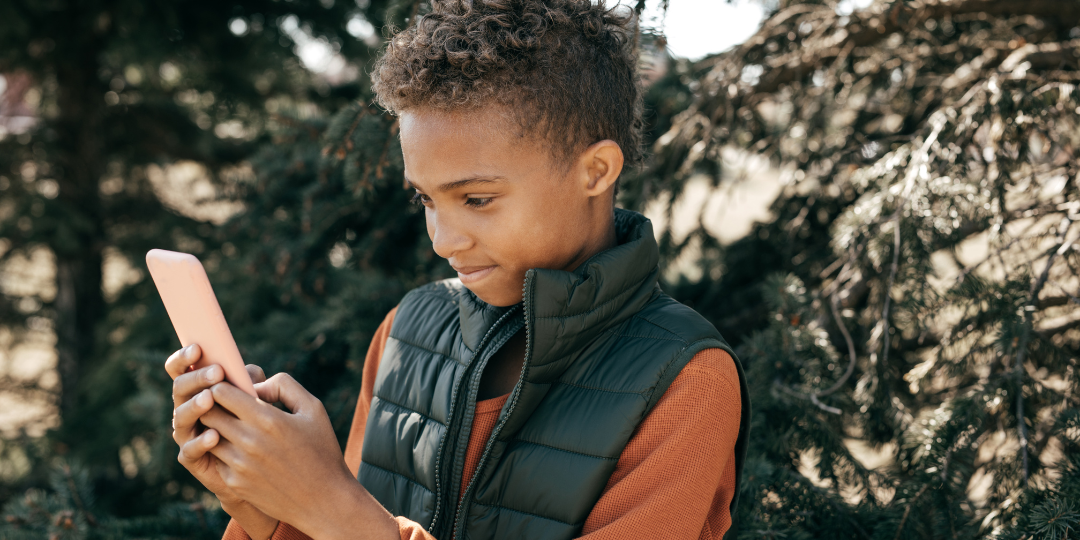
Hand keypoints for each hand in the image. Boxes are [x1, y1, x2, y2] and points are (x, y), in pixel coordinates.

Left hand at [201, 373, 398, 539]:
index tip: (229, 386)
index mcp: (267, 419)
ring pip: (207, 437)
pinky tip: (242, 452)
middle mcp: (248, 441)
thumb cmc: (321, 451)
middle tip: (224, 404)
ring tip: (232, 427)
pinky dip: (224, 452)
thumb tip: (255, 386)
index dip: (221, 385)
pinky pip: (216, 459)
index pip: (220, 392)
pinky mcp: (234, 483)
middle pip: (207, 412)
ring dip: (216, 429)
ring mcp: (238, 465)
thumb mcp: (313, 409)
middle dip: (212, 405)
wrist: (323, 501)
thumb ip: (284, 386)